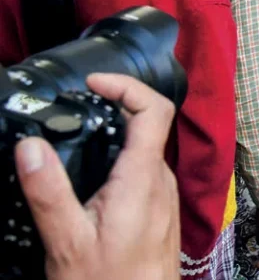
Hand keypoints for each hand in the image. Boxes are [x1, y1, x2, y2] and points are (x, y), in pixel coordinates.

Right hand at [15, 74, 179, 279]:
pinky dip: (120, 161)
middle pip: (148, 125)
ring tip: (79, 135)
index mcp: (143, 178)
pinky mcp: (159, 209)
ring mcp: (163, 194)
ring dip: (116, 135)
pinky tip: (92, 177)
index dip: (127, 85)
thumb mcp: (67, 239)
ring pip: (145, 149)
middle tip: (79, 105)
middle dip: (115, 107)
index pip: (154, 109)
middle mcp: (161, 180)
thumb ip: (49, 191)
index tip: (94, 82)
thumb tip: (30, 147)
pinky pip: (143, 172)